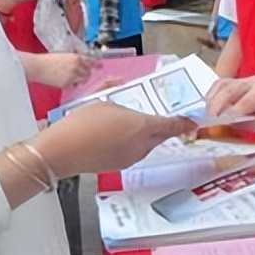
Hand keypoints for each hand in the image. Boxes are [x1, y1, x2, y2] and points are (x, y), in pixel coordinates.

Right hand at [33, 53, 93, 88]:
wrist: (38, 66)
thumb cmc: (48, 60)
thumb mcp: (64, 55)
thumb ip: (74, 59)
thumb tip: (81, 63)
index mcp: (76, 57)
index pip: (90, 61)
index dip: (96, 64)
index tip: (100, 65)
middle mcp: (77, 66)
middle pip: (88, 72)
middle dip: (86, 73)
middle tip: (81, 74)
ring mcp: (73, 76)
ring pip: (83, 80)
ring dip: (80, 79)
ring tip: (71, 78)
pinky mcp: (67, 84)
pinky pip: (74, 86)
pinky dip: (72, 85)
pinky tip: (65, 81)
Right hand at [34, 101, 196, 177]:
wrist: (62, 152)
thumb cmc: (82, 124)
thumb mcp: (102, 101)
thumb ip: (118, 95)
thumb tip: (121, 89)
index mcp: (141, 126)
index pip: (170, 125)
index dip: (183, 123)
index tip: (192, 120)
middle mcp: (141, 145)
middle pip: (161, 136)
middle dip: (164, 128)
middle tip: (163, 117)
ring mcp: (131, 158)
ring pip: (148, 145)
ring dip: (147, 135)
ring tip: (134, 124)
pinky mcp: (120, 165)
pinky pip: (135, 152)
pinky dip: (133, 143)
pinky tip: (119, 136)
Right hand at [205, 75, 254, 133]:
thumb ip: (247, 123)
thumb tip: (226, 123)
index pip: (246, 100)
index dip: (233, 110)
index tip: (222, 120)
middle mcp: (254, 82)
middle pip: (230, 89)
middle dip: (218, 104)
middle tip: (210, 118)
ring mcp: (244, 80)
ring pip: (223, 85)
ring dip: (212, 99)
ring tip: (207, 114)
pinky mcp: (236, 82)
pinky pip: (220, 85)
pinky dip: (212, 95)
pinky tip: (208, 106)